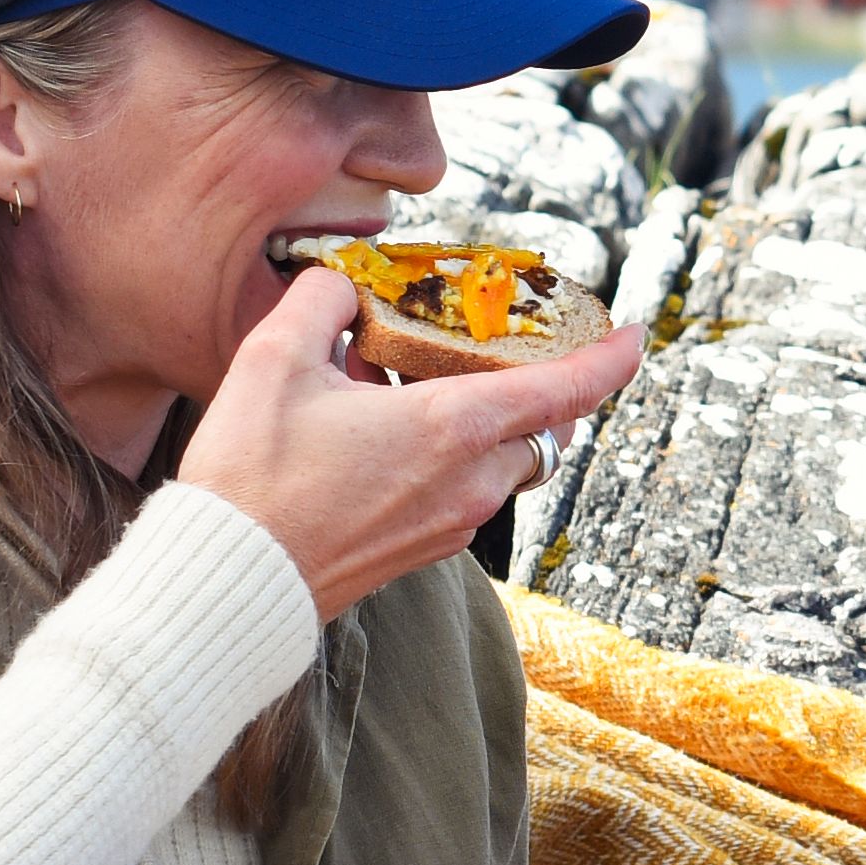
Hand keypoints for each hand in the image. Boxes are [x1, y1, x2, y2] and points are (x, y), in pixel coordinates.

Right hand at [179, 289, 632, 614]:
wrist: (231, 579)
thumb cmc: (252, 475)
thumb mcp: (274, 359)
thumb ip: (319, 301)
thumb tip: (342, 285)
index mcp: (452, 428)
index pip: (565, 390)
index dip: (609, 359)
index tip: (633, 335)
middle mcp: (468, 481)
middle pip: (545, 429)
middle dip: (545, 386)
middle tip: (515, 348)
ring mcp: (450, 523)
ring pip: (507, 463)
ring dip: (493, 421)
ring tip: (432, 383)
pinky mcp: (422, 550)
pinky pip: (467, 492)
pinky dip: (456, 456)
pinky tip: (393, 433)